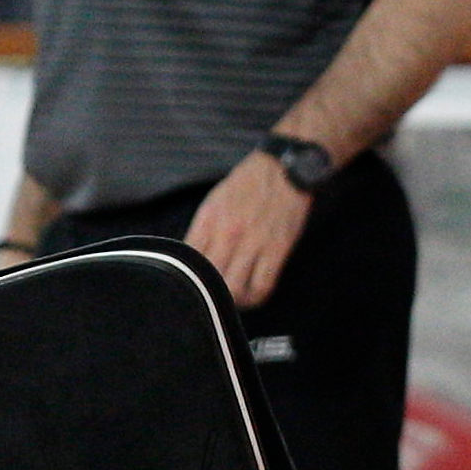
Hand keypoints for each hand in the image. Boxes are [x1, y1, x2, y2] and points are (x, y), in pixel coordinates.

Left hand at [185, 151, 311, 309]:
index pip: (187, 262)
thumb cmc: (247, 185)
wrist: (283, 168)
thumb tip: (189, 259)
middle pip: (209, 280)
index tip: (192, 286)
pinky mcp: (278, 248)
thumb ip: (201, 231)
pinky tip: (253, 294)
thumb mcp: (214, 202)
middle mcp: (228, 233)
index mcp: (208, 221)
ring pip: (235, 288)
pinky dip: (256, 297)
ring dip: (232, 301)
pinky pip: (263, 285)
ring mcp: (253, 242)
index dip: (187, 280)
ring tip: (232, 300)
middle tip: (212, 298)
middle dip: (208, 295)